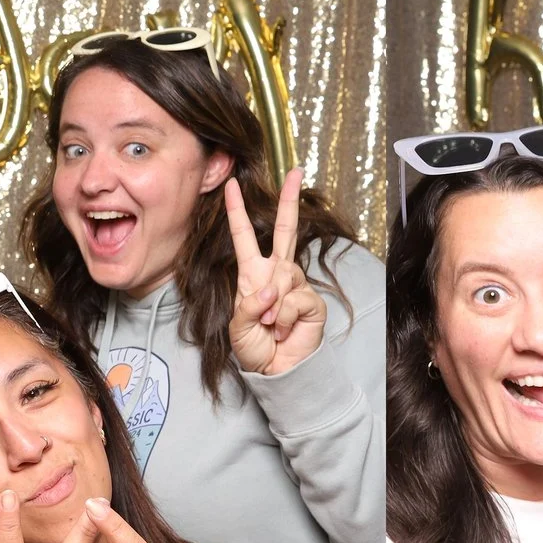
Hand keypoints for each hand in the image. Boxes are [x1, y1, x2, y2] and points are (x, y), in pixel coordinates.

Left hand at [226, 171, 324, 376]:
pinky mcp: (311, 300)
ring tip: (268, 325)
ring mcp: (295, 285)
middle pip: (285, 229)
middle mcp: (276, 273)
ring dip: (270, 305)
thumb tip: (270, 288)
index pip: (244, 236)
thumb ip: (249, 303)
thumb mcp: (238, 326)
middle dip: (290, 200)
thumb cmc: (255, 348)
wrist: (277, 371)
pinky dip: (282, 317)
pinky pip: (293, 298)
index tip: (231, 184)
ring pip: (283, 275)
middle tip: (295, 172)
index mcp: (253, 274)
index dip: (237, 210)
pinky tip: (282, 330)